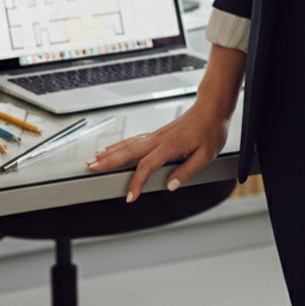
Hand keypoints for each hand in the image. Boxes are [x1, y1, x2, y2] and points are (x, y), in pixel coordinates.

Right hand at [87, 95, 230, 201]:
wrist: (212, 108)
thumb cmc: (211, 130)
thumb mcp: (206, 155)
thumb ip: (187, 171)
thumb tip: (170, 186)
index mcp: (170, 145)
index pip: (148, 166)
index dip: (137, 182)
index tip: (130, 197)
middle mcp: (159, 139)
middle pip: (129, 151)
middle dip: (108, 161)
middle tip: (91, 169)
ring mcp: (157, 135)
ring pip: (128, 144)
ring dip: (110, 152)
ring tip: (93, 160)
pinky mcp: (157, 134)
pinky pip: (134, 140)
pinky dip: (119, 145)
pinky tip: (111, 149)